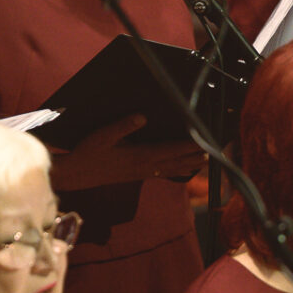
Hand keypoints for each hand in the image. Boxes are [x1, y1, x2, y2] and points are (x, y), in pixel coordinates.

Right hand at [52, 113, 205, 191]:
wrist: (77, 175)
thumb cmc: (88, 153)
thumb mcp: (103, 135)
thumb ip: (124, 126)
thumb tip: (143, 116)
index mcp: (140, 156)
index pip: (171, 149)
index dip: (190, 144)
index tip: (205, 140)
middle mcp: (145, 166)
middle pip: (177, 161)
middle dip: (196, 156)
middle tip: (215, 152)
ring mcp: (141, 173)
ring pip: (172, 169)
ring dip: (189, 165)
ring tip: (205, 161)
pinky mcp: (136, 176)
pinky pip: (161, 173)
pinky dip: (175, 171)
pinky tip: (181, 171)